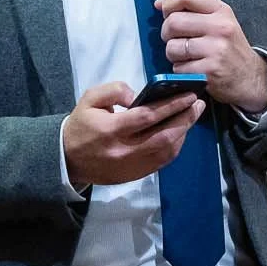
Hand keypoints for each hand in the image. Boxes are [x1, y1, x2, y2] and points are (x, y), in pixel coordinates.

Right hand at [62, 81, 204, 187]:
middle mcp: (124, 150)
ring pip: (166, 151)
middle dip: (185, 119)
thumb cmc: (82, 124)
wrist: (67, 158)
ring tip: (192, 115)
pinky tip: (180, 133)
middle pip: (163, 136)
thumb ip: (114, 90)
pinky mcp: (135, 175)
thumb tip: (138, 96)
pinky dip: (175, 147)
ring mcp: (131, 166)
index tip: (188, 95)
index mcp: (111, 130)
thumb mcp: (90, 99)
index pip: (148, 117)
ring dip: (183, 133)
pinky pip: (161, 162)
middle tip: (198, 104)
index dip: (171, 106)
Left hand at [156, 0, 266, 113]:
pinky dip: (181, 70)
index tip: (166, 11)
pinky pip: (178, 68)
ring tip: (187, 56)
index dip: (170, 2)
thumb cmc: (231, 49)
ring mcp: (215, 50)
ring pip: (172, 47)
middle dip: (167, 32)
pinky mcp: (209, 71)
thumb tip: (160, 3)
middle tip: (176, 38)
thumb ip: (193, 9)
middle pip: (173, 22)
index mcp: (222, 11)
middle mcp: (220, 28)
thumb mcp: (221, 21)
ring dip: (173, 54)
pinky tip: (194, 68)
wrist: (250, 78)